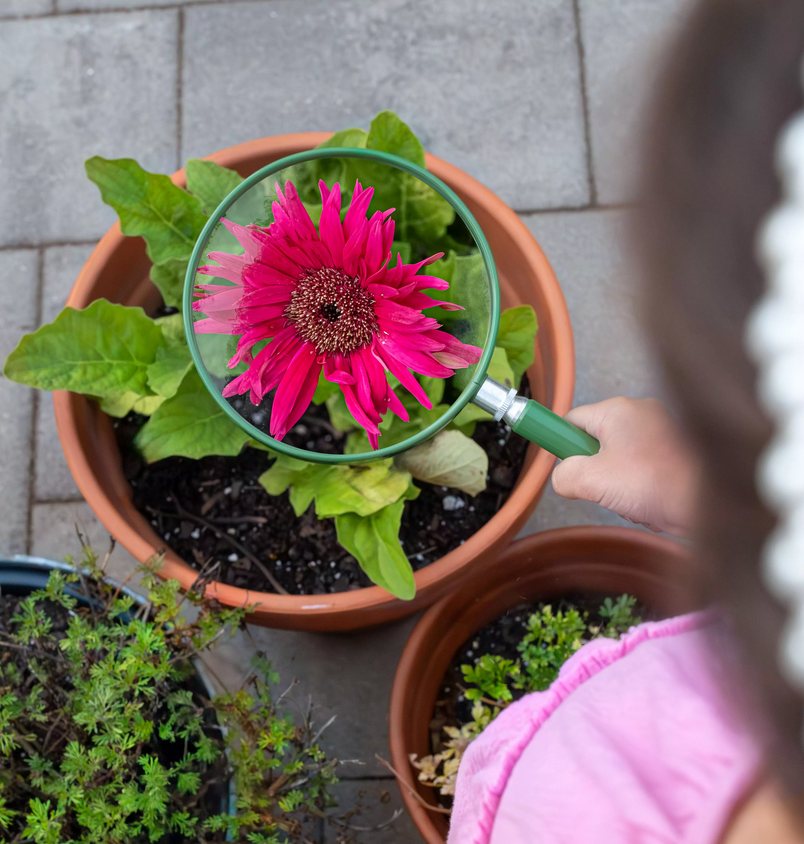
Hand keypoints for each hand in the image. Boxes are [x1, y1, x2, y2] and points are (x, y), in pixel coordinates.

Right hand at [551, 398, 698, 536]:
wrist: (709, 503)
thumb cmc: (654, 484)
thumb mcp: (592, 480)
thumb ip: (564, 475)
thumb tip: (562, 477)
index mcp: (618, 410)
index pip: (572, 420)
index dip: (562, 444)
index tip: (565, 467)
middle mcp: (641, 413)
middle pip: (596, 441)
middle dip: (595, 471)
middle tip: (603, 489)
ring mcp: (661, 431)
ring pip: (619, 459)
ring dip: (618, 484)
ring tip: (632, 499)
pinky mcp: (676, 451)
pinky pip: (642, 468)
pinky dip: (640, 488)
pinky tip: (649, 502)